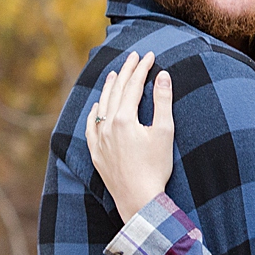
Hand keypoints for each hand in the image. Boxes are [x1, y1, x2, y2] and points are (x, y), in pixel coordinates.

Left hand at [85, 51, 175, 221]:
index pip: (132, 86)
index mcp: (124, 119)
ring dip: (108, 88)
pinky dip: (94, 112)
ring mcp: (99, 140)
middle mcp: (107, 126)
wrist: (139, 200)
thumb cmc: (155, 168)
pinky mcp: (96, 153)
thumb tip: (162, 75)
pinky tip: (97, 106)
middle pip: (116, 91)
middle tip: (134, 57)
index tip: (150, 55)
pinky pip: (90, 126)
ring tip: (114, 74)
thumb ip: (163, 101)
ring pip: (101, 106)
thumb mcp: (164, 132)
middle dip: (126, 72)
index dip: (142, 68)